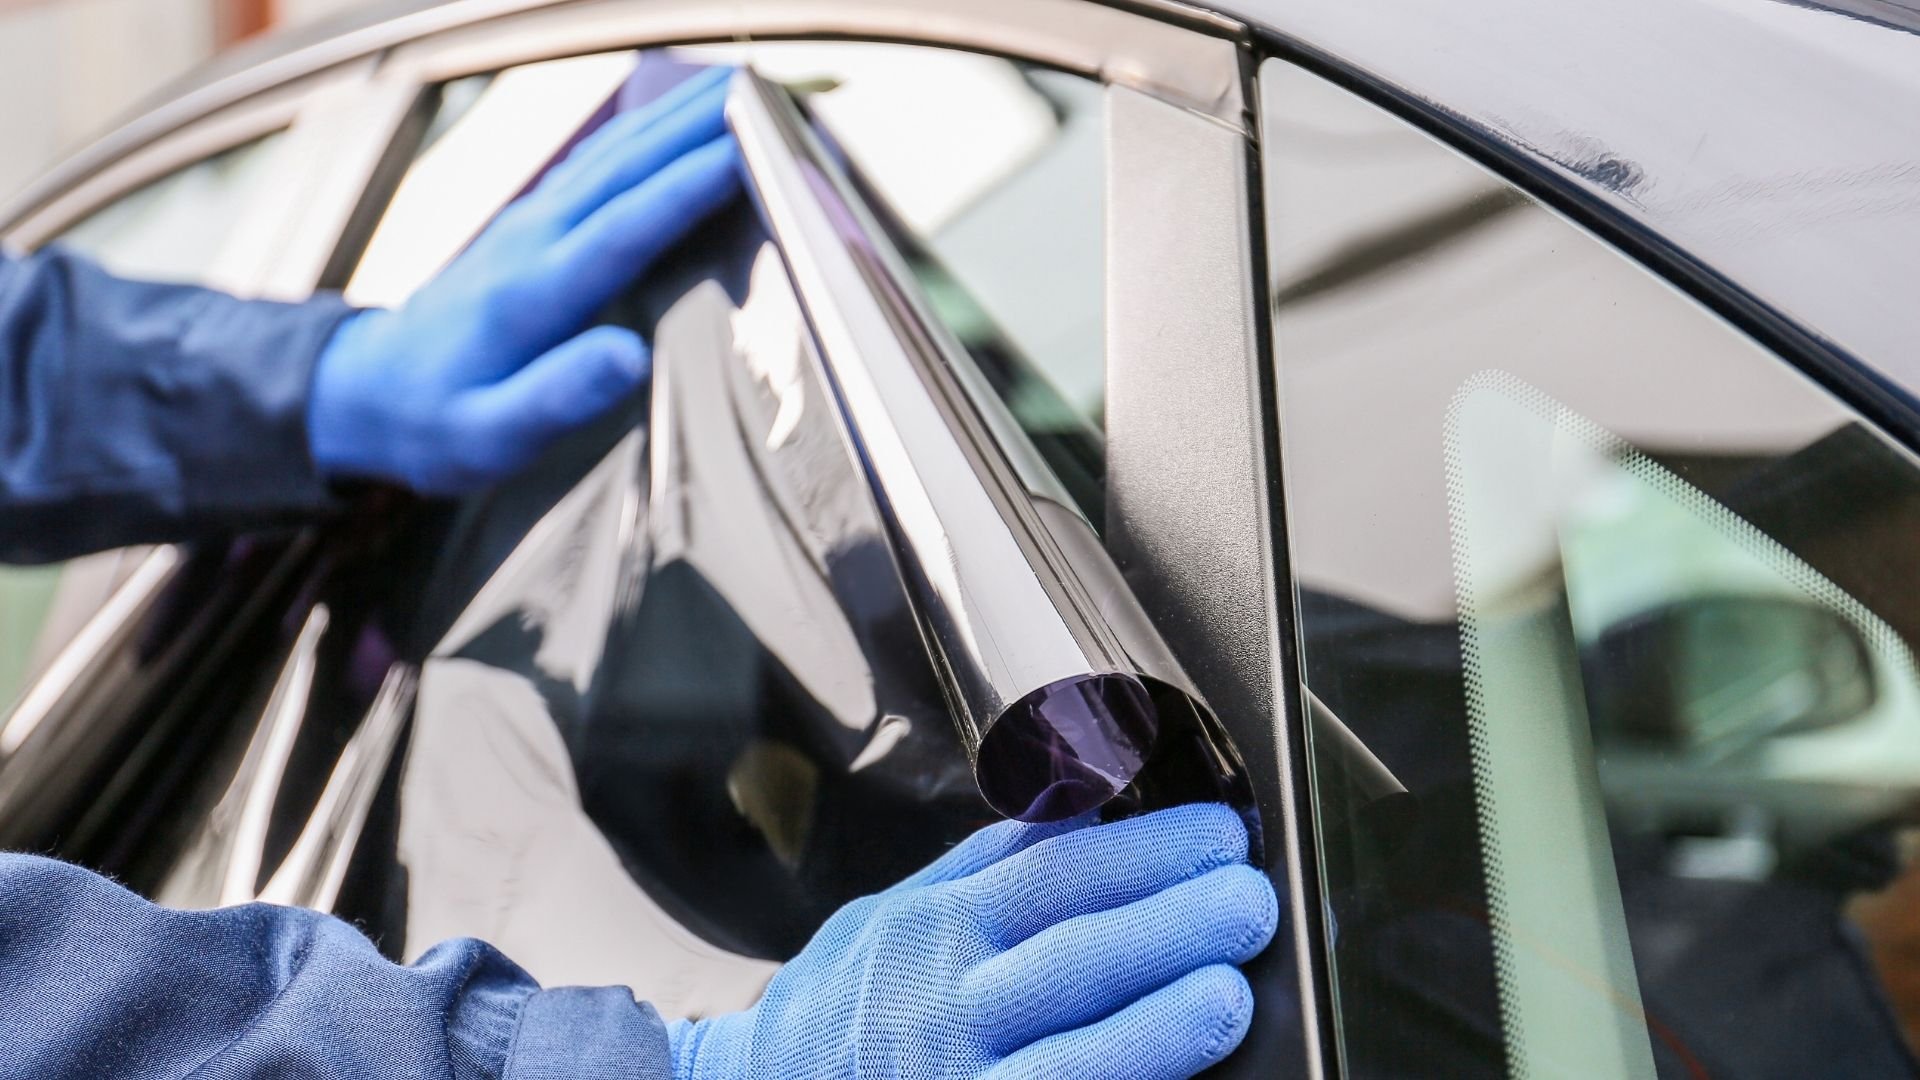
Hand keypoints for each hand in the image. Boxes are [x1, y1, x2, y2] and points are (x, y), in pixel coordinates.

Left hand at [308, 66, 738, 493]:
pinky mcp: (533, 221)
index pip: (623, 228)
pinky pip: (600, 161)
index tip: (748, 154)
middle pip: (626, 167)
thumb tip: (628, 358)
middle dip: (696, 127)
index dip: (687, 189)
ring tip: (739, 87)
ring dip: (677, 115)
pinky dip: (647, 130)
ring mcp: (530, 222)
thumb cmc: (435, 424)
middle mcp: (532, 240)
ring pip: (614, 152)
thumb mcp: (487, 437)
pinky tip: (678, 117)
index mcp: (531, 295)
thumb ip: (556, 397)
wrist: (368, 392)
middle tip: (766, 94)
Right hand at [668, 803, 1278, 1078]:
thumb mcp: (895, 917)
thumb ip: (986, 869)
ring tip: (1225, 994)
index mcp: (933, 931)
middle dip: (1170, 927)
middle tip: (1247, 901)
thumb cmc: (841, 1013)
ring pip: (1066, 1060)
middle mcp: (940, 1009)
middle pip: (1070, 960)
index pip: (1053, 877)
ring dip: (1155, 1027)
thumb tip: (1087, 804)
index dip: (1144, 854)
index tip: (1218, 837)